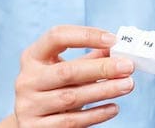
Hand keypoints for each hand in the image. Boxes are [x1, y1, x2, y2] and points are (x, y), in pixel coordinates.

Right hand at [9, 25, 135, 126]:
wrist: (31, 122)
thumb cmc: (54, 88)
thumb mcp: (66, 69)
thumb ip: (90, 58)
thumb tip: (118, 50)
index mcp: (33, 56)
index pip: (57, 36)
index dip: (86, 35)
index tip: (113, 40)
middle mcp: (27, 80)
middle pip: (67, 71)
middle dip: (102, 68)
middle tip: (128, 66)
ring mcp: (28, 106)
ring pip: (71, 97)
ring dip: (104, 90)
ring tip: (127, 85)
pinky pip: (71, 121)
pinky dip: (96, 114)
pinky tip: (114, 108)